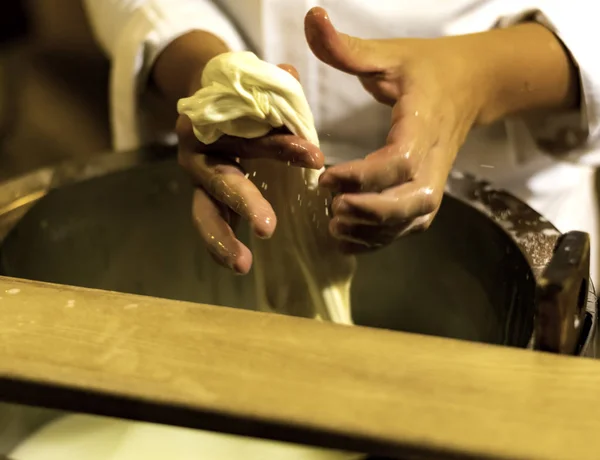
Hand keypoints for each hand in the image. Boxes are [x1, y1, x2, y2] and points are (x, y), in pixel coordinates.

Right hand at [177, 64, 323, 274]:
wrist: (211, 101)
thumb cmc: (244, 98)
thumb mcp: (259, 88)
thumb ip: (274, 85)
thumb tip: (289, 73)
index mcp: (209, 122)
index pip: (248, 137)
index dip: (280, 146)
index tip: (317, 157)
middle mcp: (197, 154)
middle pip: (218, 181)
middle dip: (244, 202)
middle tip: (268, 227)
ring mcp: (199, 181)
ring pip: (203, 212)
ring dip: (221, 239)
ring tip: (242, 264)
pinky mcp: (207, 199)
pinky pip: (210, 225)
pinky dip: (221, 245)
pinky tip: (239, 264)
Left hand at [304, 7, 577, 252]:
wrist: (472, 85)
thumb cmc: (428, 70)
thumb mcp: (390, 55)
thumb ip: (348, 47)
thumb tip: (313, 16)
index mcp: (422, 127)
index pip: (397, 163)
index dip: (362, 176)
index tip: (325, 178)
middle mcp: (433, 162)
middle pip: (410, 204)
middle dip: (371, 213)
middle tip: (333, 210)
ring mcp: (434, 182)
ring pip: (409, 221)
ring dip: (373, 231)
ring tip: (335, 226)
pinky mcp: (428, 193)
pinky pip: (408, 225)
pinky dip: (381, 238)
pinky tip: (350, 237)